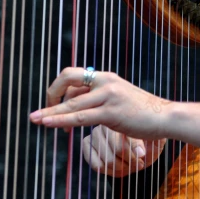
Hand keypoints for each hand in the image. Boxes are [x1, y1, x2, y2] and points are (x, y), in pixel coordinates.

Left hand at [28, 66, 170, 141]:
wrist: (166, 117)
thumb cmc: (143, 112)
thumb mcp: (119, 99)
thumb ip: (100, 98)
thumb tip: (81, 105)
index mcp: (106, 77)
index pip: (73, 75)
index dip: (58, 88)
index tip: (54, 104)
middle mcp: (105, 81)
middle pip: (67, 80)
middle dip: (50, 94)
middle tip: (41, 112)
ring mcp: (108, 96)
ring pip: (71, 104)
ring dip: (49, 112)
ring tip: (33, 119)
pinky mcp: (111, 112)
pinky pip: (80, 118)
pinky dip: (61, 121)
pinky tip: (48, 124)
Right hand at [83, 126, 165, 176]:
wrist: (143, 147)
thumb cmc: (149, 142)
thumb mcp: (155, 140)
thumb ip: (150, 142)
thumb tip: (140, 153)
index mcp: (122, 118)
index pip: (125, 140)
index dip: (134, 153)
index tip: (142, 156)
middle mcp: (106, 123)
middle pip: (116, 151)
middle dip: (129, 162)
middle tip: (138, 163)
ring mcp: (95, 134)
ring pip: (107, 160)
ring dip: (121, 168)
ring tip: (130, 166)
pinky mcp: (87, 145)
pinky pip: (96, 164)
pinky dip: (109, 171)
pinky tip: (118, 168)